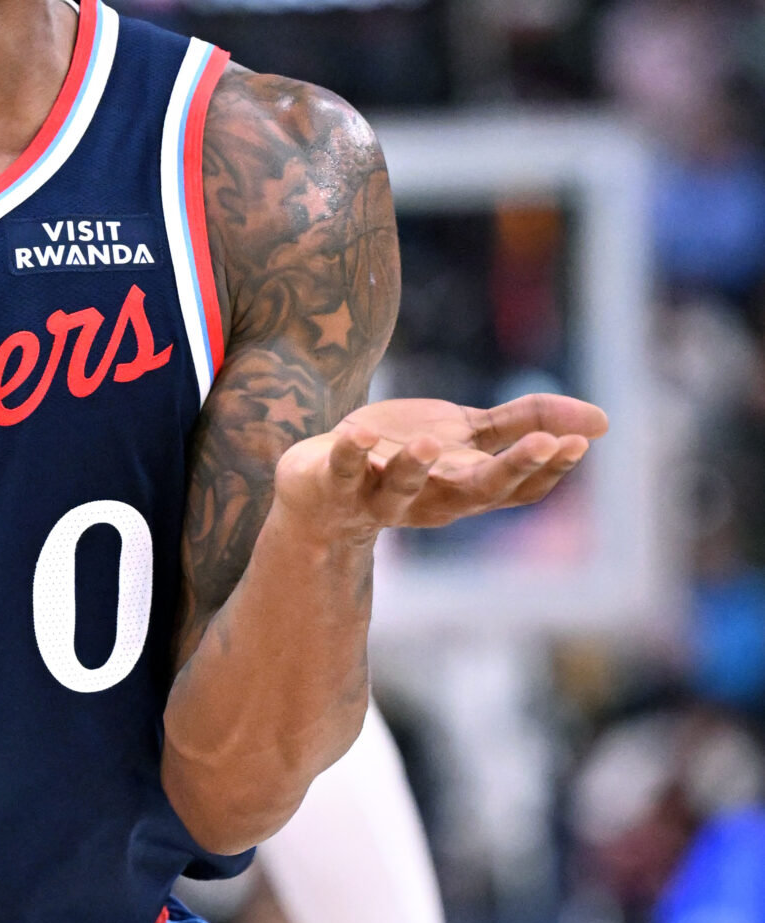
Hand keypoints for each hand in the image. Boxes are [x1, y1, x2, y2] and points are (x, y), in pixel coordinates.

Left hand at [275, 393, 605, 539]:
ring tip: (428, 445)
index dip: (548, 469)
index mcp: (465, 489)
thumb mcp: (469, 435)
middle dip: (511, 469)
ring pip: (400, 489)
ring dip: (414, 468)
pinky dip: (350, 454)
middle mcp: (429, 501)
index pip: (517, 489)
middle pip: (474, 492)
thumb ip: (528, 423)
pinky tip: (358, 431)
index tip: (578, 442)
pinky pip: (343, 471)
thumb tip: (602, 421)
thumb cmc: (404, 458)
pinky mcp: (335, 484)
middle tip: (546, 443)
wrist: (320, 486)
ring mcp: (379, 497)